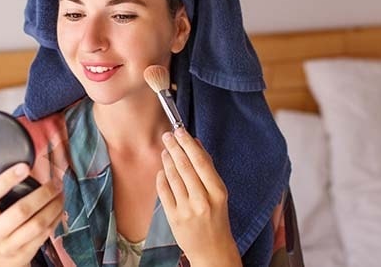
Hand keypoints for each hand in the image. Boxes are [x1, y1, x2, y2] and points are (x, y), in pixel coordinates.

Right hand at [0, 161, 62, 266]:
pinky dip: (55, 218)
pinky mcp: (24, 253)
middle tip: (55, 181)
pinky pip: (44, 234)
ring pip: (37, 224)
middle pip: (20, 211)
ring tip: (61, 192)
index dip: (6, 179)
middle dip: (43, 194)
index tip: (25, 166)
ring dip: (53, 206)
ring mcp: (8, 245)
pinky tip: (59, 207)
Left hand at [157, 128, 241, 266]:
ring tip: (165, 150)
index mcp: (218, 192)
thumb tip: (195, 144)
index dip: (188, 144)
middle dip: (174, 147)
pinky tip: (162, 170)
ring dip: (167, 160)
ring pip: (172, 177)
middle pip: (184, 166)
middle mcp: (202, 200)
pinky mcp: (173, 217)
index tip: (180, 131)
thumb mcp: (219, 194)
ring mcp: (186, 209)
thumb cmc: (217, 218)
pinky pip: (164, 191)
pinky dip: (161, 177)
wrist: (212, 250)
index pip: (201, 162)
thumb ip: (208, 169)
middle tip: (167, 135)